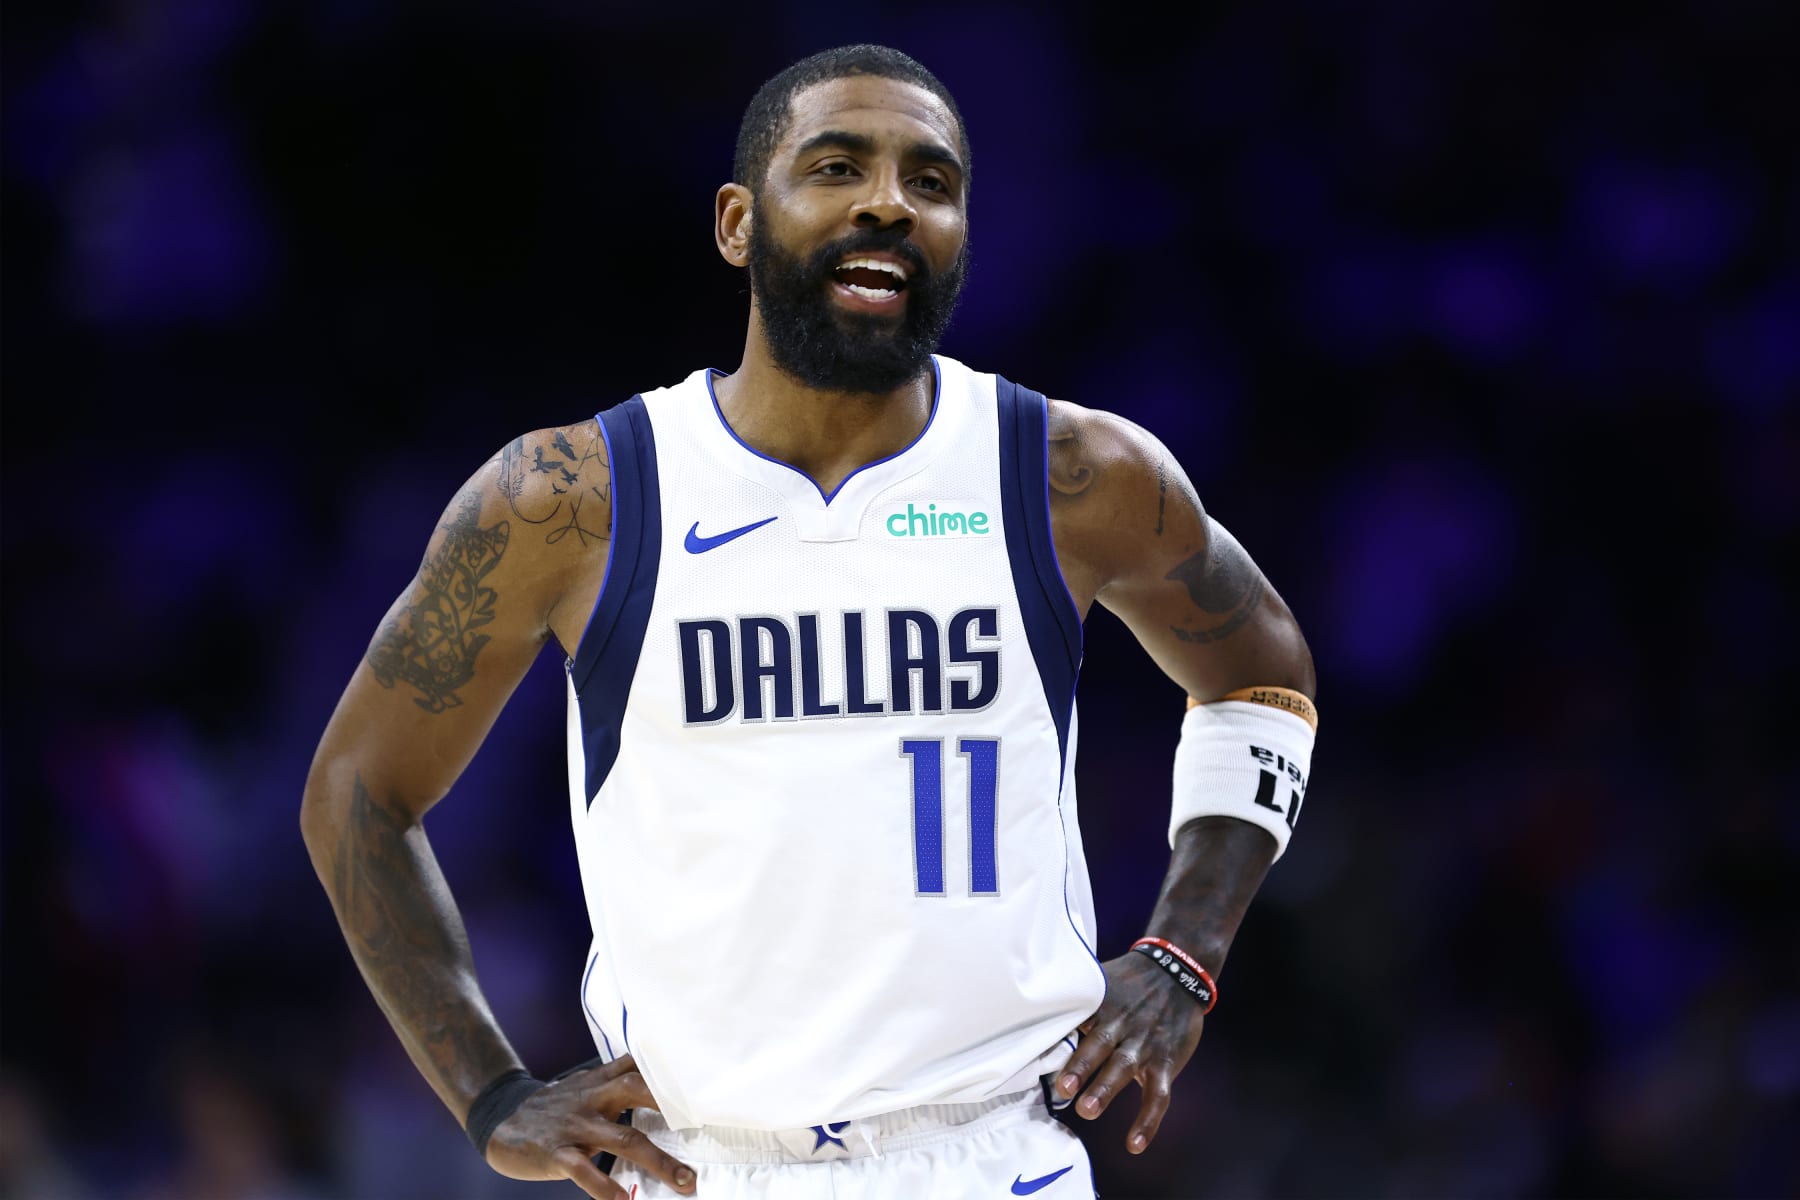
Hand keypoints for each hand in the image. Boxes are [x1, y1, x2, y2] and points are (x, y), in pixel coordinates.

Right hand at [483, 1055, 695, 1198]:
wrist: (500, 1118)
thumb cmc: (555, 1105)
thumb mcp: (586, 1084)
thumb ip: (618, 1080)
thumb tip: (662, 1085)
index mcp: (602, 1080)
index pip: (641, 1066)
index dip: (672, 1072)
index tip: (705, 1084)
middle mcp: (593, 1098)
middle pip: (639, 1092)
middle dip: (675, 1109)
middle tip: (707, 1128)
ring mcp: (576, 1125)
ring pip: (625, 1139)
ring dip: (659, 1161)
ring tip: (685, 1182)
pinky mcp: (557, 1153)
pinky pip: (585, 1172)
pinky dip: (607, 1189)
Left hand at [1054, 951, 1204, 1153]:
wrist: (1179, 972)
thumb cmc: (1130, 982)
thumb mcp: (1102, 981)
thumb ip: (1073, 997)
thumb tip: (1026, 1004)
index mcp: (1103, 1005)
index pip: (1079, 1020)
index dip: (1061, 1035)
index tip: (1038, 1052)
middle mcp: (1124, 1025)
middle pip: (1101, 1044)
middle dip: (1082, 1066)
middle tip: (1062, 1088)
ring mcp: (1146, 1045)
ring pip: (1125, 1068)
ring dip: (1106, 1089)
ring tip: (1087, 1110)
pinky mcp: (1166, 1062)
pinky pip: (1159, 1095)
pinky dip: (1148, 1121)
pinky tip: (1134, 1145)